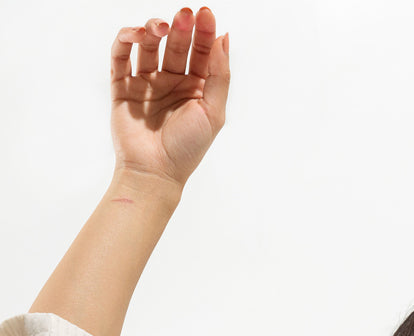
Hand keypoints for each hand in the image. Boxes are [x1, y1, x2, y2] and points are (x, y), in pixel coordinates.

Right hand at [111, 8, 229, 190]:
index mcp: (195, 88)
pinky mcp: (122, 87)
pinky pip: (120, 56)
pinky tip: (135, 34)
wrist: (155, 173)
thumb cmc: (187, 148)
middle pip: (176, 44)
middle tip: (184, 13)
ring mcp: (146, 83)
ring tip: (160, 26)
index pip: (201, 52)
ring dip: (153, 30)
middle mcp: (171, 82)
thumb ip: (219, 75)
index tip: (205, 13)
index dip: (204, 31)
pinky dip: (125, 40)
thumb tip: (224, 37)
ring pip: (148, 45)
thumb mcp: (213, 111)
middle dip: (181, 27)